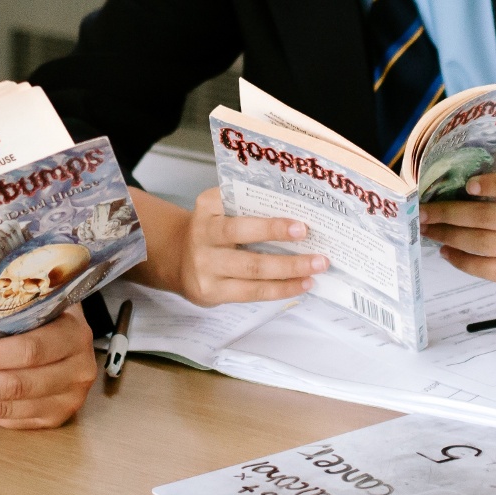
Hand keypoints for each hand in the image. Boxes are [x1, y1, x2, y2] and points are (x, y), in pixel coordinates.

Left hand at [0, 309, 97, 428]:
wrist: (76, 337)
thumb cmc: (49, 314)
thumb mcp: (40, 301)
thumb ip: (9, 304)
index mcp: (73, 334)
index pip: (29, 350)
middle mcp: (76, 370)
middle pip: (15, 385)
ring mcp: (67, 398)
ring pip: (7, 408)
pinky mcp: (53, 418)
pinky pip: (9, 419)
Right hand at [133, 186, 326, 306]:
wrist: (178, 259)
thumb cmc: (212, 230)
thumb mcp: (219, 209)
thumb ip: (247, 205)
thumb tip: (295, 209)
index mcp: (207, 206)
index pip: (235, 202)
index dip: (263, 209)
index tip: (296, 216)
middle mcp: (203, 234)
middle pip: (241, 234)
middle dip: (277, 233)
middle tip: (308, 233)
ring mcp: (206, 265)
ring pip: (252, 268)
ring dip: (289, 268)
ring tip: (317, 265)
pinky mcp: (212, 292)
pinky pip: (252, 292)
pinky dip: (281, 288)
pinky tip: (301, 284)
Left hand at [421, 168, 495, 291]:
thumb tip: (459, 188)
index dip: (491, 185)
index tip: (467, 186)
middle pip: (488, 217)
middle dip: (448, 214)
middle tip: (423, 211)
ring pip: (483, 244)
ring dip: (449, 237)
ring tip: (429, 230)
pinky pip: (489, 269)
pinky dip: (463, 260)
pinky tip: (448, 251)